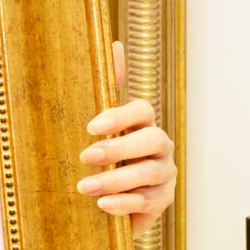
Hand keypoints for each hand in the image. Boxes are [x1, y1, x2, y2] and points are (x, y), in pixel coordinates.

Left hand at [77, 42, 176, 221]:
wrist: (106, 195)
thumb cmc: (103, 152)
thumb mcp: (100, 123)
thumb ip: (107, 87)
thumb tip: (114, 44)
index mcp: (143, 122)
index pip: (143, 110)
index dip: (120, 116)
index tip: (91, 126)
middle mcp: (159, 145)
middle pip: (151, 140)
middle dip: (118, 149)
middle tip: (86, 157)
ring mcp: (164, 173)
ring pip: (148, 174)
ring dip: (116, 180)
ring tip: (85, 187)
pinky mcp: (162, 200)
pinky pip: (147, 201)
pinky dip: (124, 204)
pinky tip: (102, 205)